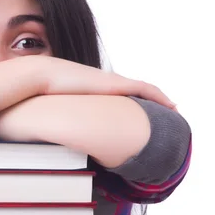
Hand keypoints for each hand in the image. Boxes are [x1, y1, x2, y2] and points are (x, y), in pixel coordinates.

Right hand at [35, 56, 176, 109]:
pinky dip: (159, 96)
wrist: (40, 76)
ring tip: (173, 109)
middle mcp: (105, 83)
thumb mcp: (52, 110)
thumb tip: (48, 138)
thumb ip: (56, 120)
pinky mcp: (115, 84)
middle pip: (135, 90)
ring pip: (144, 89)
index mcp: (92, 89)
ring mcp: (111, 82)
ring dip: (159, 98)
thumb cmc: (40, 94)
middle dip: (151, 99)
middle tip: (165, 109)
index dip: (132, 100)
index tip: (142, 110)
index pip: (117, 93)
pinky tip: (171, 105)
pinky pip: (145, 89)